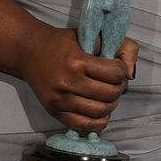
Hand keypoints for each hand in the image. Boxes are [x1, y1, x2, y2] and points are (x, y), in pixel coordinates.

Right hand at [17, 25, 138, 134]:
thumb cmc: (62, 42)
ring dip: (111, 104)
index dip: (121, 70)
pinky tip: (100, 111)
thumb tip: (131, 73)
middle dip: (118, 87)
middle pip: (110, 94)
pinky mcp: (54, 112)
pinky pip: (84, 126)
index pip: (115, 73)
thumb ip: (119, 45)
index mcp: (78, 61)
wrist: (29, 52)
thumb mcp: (91, 34)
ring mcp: (60, 100)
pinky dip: (98, 122)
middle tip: (114, 82)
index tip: (117, 66)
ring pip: (100, 112)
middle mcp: (69, 82)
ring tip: (108, 95)